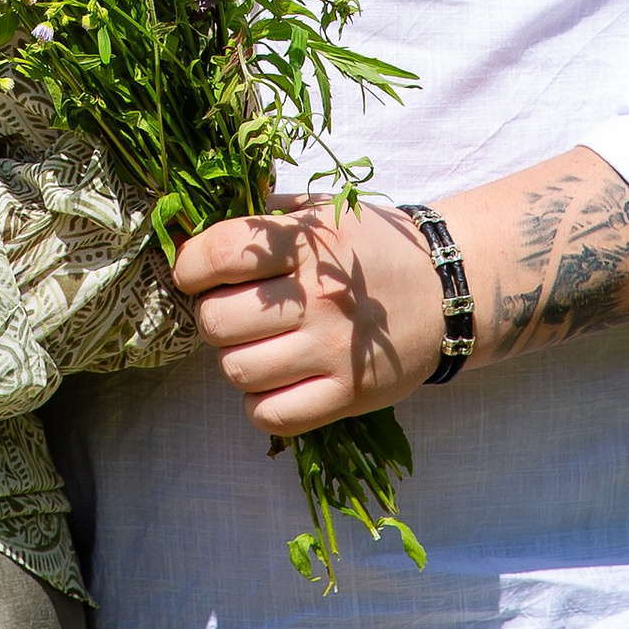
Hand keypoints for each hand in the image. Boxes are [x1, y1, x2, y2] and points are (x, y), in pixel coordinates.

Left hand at [170, 201, 445, 432]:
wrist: (445, 290)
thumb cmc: (369, 248)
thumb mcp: (319, 213)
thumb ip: (258, 217)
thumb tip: (183, 229)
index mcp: (306, 245)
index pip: (218, 254)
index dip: (190, 265)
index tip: (194, 271)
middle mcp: (318, 299)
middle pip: (217, 321)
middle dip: (212, 315)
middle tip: (233, 310)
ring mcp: (334, 351)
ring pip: (237, 371)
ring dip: (234, 359)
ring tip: (256, 345)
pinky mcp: (349, 395)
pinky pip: (271, 415)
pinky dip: (260, 403)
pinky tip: (275, 380)